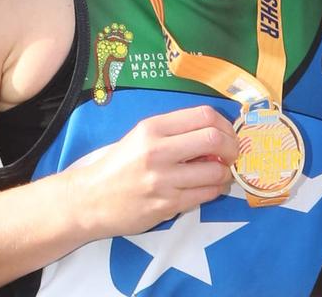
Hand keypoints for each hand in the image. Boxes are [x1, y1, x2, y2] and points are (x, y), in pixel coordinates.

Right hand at [67, 105, 237, 239]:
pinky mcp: (166, 206)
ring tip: (219, 173)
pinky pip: (205, 195)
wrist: (89, 200)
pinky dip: (215, 190)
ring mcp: (163, 180)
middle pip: (214, 139)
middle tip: (232, 154)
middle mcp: (158, 151)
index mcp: (152, 128)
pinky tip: (209, 187)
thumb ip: (175, 132)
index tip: (228, 133)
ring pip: (215, 171)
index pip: (204, 115)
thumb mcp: (141, 137)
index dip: (225, 124)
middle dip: (232, 147)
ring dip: (225, 173)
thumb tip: (217, 134)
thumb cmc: (118, 166)